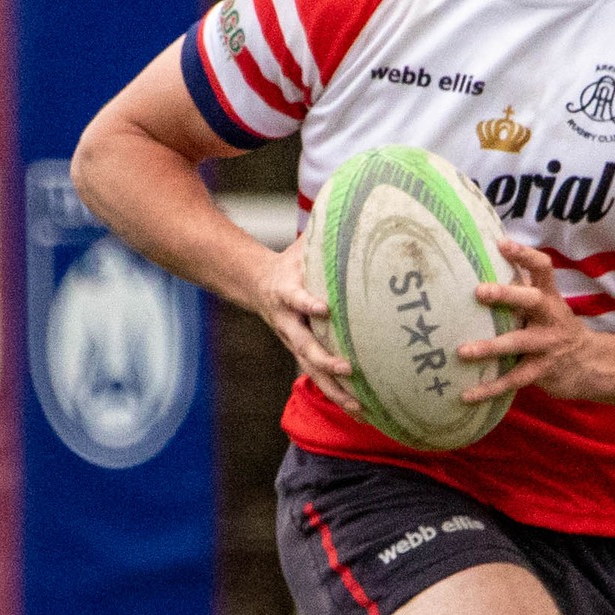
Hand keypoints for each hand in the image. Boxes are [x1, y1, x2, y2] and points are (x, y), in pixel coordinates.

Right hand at [251, 236, 360, 413]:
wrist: (253, 284)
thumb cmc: (288, 262)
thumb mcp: (301, 246)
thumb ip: (323, 234)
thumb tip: (349, 204)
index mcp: (286, 292)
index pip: (295, 298)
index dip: (306, 302)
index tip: (322, 307)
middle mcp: (288, 322)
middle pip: (304, 345)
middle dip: (325, 359)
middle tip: (349, 367)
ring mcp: (293, 341)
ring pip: (311, 369)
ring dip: (334, 388)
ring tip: (357, 406)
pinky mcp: (301, 353)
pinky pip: (319, 377)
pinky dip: (338, 393)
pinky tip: (361, 410)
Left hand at [461, 241, 603, 402]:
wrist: (590, 365)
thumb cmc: (555, 328)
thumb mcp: (546, 307)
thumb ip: (522, 291)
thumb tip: (483, 265)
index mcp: (549, 297)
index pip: (542, 268)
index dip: (524, 255)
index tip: (501, 243)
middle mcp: (550, 317)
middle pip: (531, 301)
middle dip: (507, 295)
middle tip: (479, 291)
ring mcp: (547, 345)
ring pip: (517, 343)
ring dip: (489, 347)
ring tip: (462, 352)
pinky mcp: (541, 371)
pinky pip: (512, 379)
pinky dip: (488, 388)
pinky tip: (466, 395)